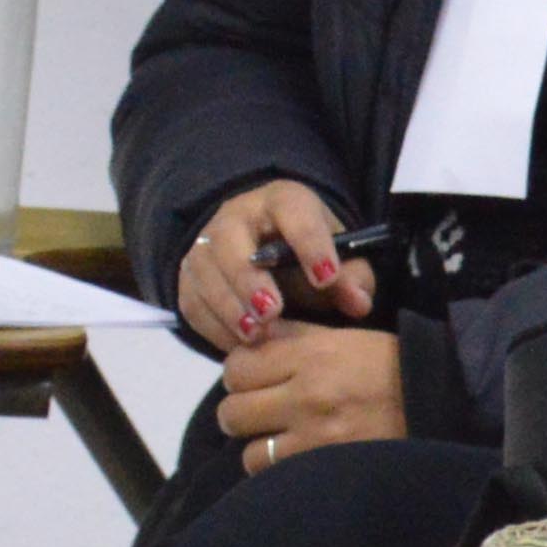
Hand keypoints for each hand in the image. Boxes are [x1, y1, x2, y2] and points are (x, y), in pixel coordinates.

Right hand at [179, 180, 371, 351]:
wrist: (266, 250)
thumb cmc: (308, 254)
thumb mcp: (339, 258)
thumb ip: (352, 278)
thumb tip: (357, 303)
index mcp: (283, 201)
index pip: (293, 210)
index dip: (310, 244)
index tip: (326, 278)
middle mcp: (236, 216)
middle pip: (230, 238)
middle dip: (249, 278)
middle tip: (273, 312)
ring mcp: (206, 244)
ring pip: (204, 271)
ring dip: (228, 307)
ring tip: (256, 336)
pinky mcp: (189, 277)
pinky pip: (192, 301)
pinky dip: (213, 326)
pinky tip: (238, 345)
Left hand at [219, 320, 407, 471]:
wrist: (441, 402)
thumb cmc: (391, 365)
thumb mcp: (345, 338)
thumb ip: (296, 337)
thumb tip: (253, 337)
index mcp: (311, 354)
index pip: (237, 367)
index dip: (241, 374)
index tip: (256, 378)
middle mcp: (307, 394)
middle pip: (232, 411)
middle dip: (243, 411)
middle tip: (264, 411)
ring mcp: (315, 437)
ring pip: (248, 451)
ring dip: (261, 446)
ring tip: (282, 440)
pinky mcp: (325, 468)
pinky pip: (275, 476)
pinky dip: (279, 470)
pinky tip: (296, 459)